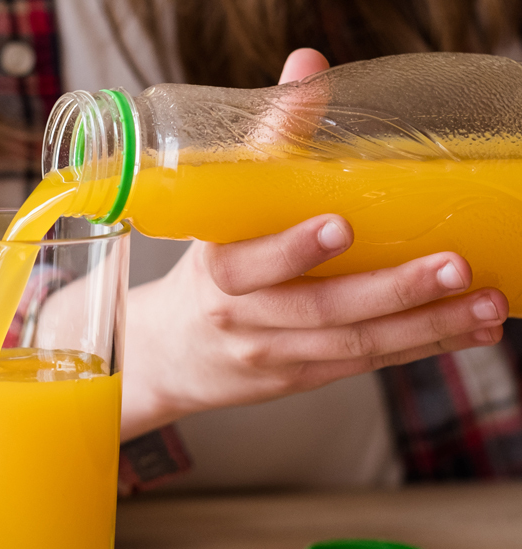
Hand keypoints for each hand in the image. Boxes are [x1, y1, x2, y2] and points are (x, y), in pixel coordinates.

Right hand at [119, 49, 509, 440]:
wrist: (169, 355)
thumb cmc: (204, 273)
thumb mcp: (218, 210)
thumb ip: (268, 141)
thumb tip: (309, 66)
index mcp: (217, 270)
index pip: (249, 263)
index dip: (293, 248)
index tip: (342, 225)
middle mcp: (242, 318)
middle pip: (319, 310)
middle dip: (391, 290)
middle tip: (453, 265)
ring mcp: (272, 353)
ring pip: (353, 344)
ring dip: (424, 324)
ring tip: (485, 304)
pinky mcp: (300, 376)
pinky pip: (365, 364)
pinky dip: (420, 346)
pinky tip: (469, 330)